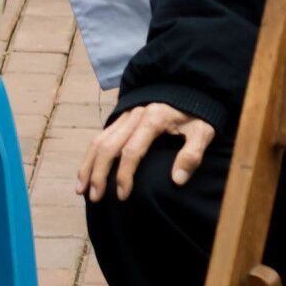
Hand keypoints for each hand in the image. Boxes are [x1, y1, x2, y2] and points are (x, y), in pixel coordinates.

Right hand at [78, 102, 214, 201]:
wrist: (187, 88)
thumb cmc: (197, 115)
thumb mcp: (203, 132)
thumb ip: (192, 155)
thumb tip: (177, 180)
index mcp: (152, 119)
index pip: (131, 151)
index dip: (124, 175)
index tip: (122, 196)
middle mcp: (133, 116)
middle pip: (108, 146)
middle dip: (98, 174)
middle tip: (94, 197)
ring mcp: (123, 116)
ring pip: (98, 141)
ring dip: (88, 166)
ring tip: (81, 189)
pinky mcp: (119, 118)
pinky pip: (99, 137)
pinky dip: (89, 156)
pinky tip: (86, 171)